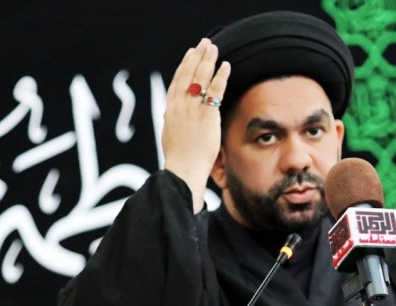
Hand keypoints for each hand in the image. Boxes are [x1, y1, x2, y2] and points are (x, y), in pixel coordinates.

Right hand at [162, 38, 230, 212]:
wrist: (183, 170)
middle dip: (196, 57)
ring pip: (200, 79)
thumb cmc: (179, 159)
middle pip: (187, 75)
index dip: (184, 66)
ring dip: (207, 61)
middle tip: (203, 44)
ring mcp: (192, 110)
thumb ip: (173, 123)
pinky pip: (214, 91)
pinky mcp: (206, 115)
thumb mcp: (170, 136)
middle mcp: (179, 107)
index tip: (190, 54)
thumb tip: (170, 118)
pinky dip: (220, 76)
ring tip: (213, 48)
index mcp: (170, 111)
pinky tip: (225, 65)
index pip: (177, 82)